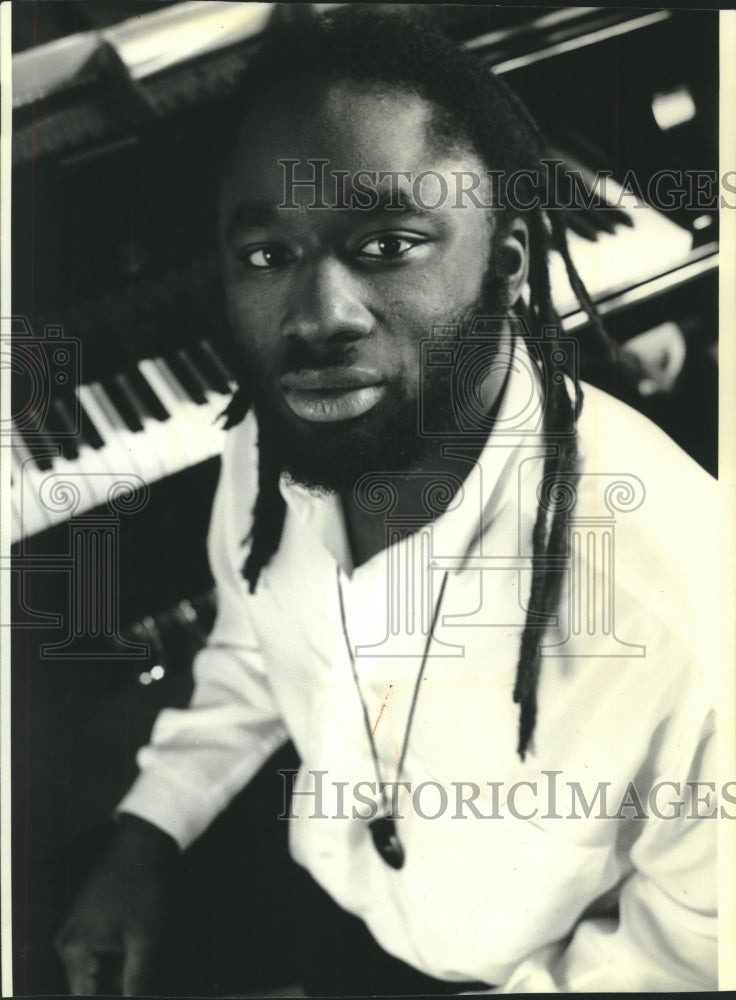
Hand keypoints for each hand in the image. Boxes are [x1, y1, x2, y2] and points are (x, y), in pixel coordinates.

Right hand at [55, 813, 178, 995]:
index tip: (131, 988)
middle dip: (117, 985)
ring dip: (119, 972)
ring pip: (97, 970)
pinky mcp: (88, 921)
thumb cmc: (143, 887)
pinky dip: (118, 956)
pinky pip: (99, 952)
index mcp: (73, 949)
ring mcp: (76, 930)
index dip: (112, 998)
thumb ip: (137, 981)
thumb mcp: (145, 939)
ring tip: (141, 955)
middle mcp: (67, 942)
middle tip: (139, 972)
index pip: (84, 996)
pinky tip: (137, 946)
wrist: (143, 842)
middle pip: (90, 985)